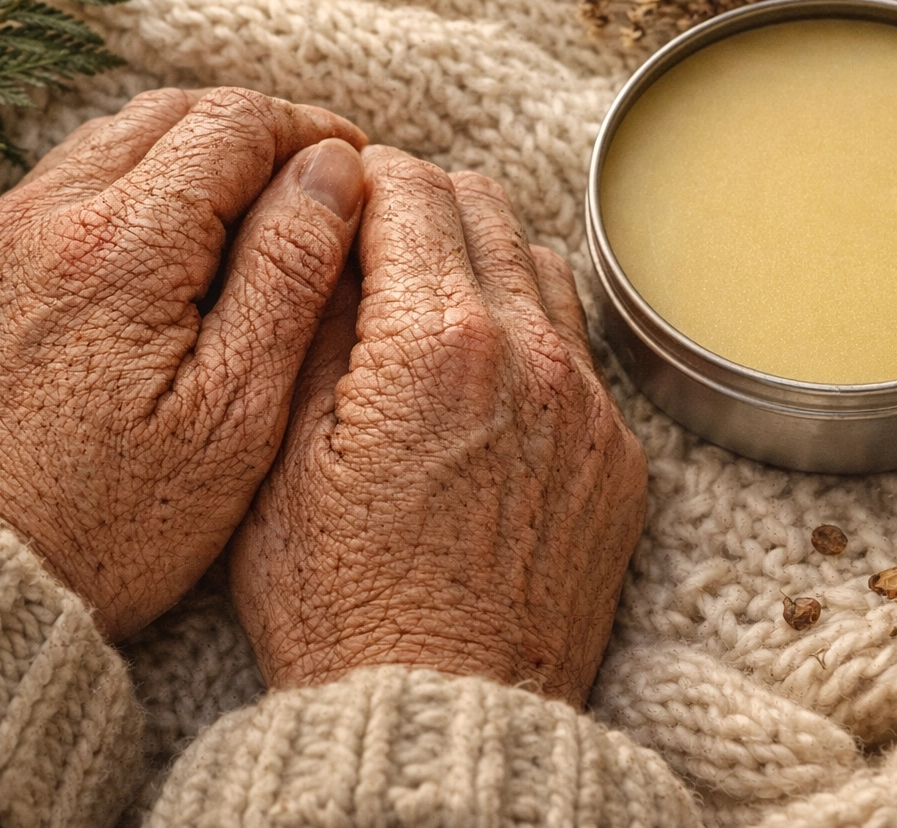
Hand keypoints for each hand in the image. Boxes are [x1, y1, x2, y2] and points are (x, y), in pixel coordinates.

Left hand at [0, 87, 367, 639]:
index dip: (306, 129)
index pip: (232, 122)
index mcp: (120, 246)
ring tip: (236, 222)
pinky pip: (47, 194)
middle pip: (163, 113)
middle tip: (302, 185)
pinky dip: (115, 198)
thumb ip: (290, 273)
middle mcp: (36, 217)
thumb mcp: (236, 414)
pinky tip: (150, 265)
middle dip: (246, 133)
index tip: (348, 162)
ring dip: (179, 160)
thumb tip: (333, 170)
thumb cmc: (111, 525)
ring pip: (101, 144)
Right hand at [229, 146, 648, 706]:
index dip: (361, 177)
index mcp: (437, 343)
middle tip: (375, 235)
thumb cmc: (339, 608)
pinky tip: (486, 375)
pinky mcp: (618, 457)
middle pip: (484, 207)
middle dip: (422, 201)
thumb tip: (328, 238)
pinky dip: (532, 330)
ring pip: (544, 265)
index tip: (336, 194)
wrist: (445, 719)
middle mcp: (532, 356)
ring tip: (431, 298)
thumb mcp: (278, 463)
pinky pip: (581, 348)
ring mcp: (588, 407)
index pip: (409, 189)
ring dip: (485, 256)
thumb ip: (309, 329)